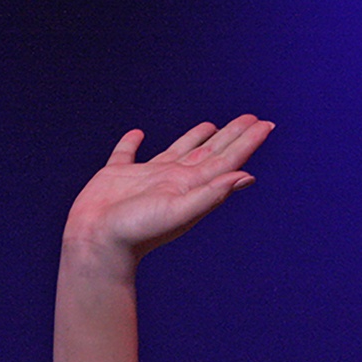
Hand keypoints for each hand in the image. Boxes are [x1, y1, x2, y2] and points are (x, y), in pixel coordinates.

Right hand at [62, 115, 274, 262]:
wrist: (96, 244)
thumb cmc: (137, 232)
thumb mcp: (179, 212)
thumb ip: (211, 193)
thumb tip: (246, 176)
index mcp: (189, 186)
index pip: (226, 160)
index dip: (247, 143)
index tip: (266, 125)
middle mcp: (172, 180)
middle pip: (209, 152)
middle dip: (231, 135)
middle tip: (251, 118)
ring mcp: (145, 178)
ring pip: (176, 150)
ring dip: (195, 137)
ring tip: (211, 125)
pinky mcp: (116, 176)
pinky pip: (126, 154)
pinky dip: (131, 143)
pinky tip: (137, 134)